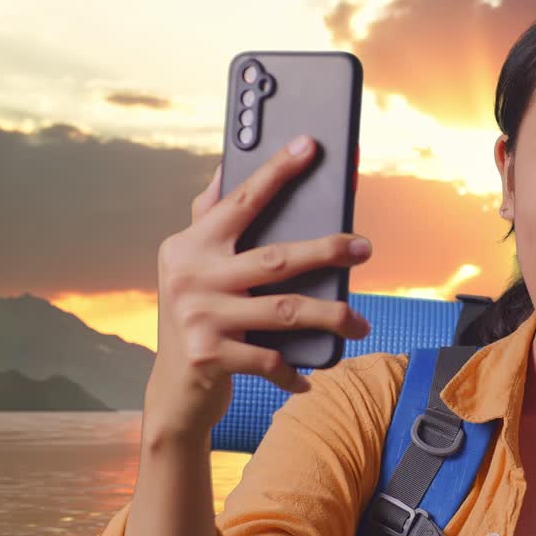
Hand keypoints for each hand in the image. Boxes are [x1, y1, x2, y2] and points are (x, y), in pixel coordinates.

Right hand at [146, 135, 371, 438]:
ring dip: (331, 316)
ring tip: (360, 323)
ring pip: (284, 311)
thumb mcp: (192, 266)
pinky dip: (295, 371)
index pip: (242, 201)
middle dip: (326, 251)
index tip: (311, 145)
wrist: (171, 389)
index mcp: (191, 244)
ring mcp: (201, 317)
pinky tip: (312, 374)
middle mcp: (192, 276)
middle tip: (364, 248)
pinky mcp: (211, 357)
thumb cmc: (196, 316)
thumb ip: (208, 219)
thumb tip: (226, 168)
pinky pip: (271, 361)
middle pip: (276, 258)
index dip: (277, 172)